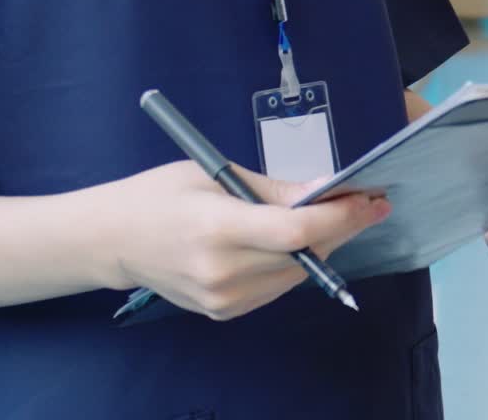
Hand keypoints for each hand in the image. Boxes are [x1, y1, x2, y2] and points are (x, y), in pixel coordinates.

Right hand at [94, 160, 389, 320]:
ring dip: (321, 247)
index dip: (340, 217)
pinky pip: (276, 288)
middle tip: (364, 202)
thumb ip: (272, 190)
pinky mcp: (224, 313)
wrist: (115, 239)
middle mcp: (222, 272)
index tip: (372, 200)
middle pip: (303, 256)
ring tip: (333, 217)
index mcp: (216, 227)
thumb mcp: (213, 173)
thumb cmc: (161, 193)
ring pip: (295, 275)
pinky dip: (293, 263)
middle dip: (340, 228)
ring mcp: (223, 300)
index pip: (295, 232)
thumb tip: (324, 193)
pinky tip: (294, 241)